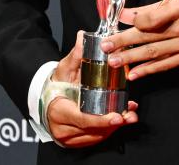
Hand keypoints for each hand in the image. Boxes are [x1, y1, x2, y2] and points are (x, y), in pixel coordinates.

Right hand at [45, 31, 138, 147]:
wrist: (47, 99)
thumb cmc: (57, 84)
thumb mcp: (65, 68)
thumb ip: (76, 55)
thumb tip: (83, 36)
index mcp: (59, 110)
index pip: (82, 119)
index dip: (101, 120)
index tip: (117, 116)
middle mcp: (62, 128)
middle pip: (93, 129)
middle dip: (114, 123)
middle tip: (130, 115)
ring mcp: (68, 138)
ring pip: (96, 136)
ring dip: (115, 127)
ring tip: (129, 115)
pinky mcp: (76, 141)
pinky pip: (95, 138)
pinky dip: (108, 130)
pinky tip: (120, 119)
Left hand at [102, 0, 178, 79]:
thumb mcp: (178, 1)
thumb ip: (152, 8)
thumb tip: (126, 13)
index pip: (153, 17)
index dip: (135, 21)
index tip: (119, 21)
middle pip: (149, 36)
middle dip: (124, 41)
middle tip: (106, 45)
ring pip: (154, 53)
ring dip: (131, 58)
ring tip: (113, 61)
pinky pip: (165, 65)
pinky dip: (148, 70)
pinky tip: (133, 73)